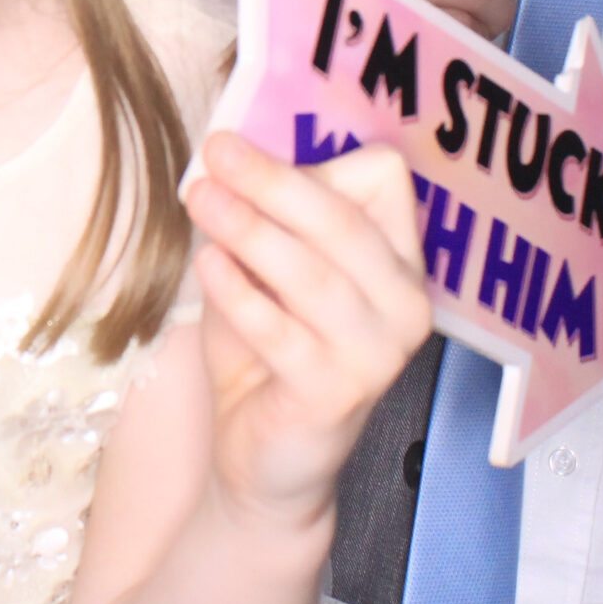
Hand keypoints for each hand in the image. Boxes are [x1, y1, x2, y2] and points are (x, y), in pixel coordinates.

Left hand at [184, 134, 432, 532]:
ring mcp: (376, 353)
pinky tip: (206, 262)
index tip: (250, 154)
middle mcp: (404, 303)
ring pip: (310, 273)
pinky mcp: (335, 394)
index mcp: (399, 259)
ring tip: (198, 197)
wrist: (266, 453)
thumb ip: (270, 217)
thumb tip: (230, 152)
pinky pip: (280, 331)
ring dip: (248, 228)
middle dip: (272, 181)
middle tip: (215, 150)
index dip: (314, 161)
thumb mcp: (271, 268)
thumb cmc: (269, 345)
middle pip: (342, 221)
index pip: (384, 180)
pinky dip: (238, 292)